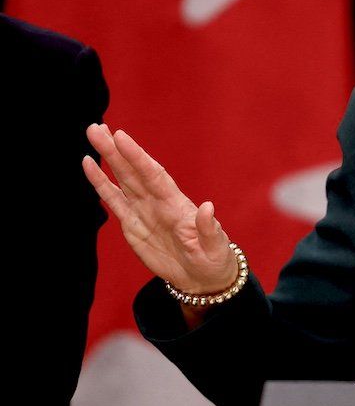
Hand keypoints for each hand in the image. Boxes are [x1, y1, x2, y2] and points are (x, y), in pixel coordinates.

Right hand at [82, 123, 235, 294]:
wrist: (202, 277)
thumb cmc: (213, 260)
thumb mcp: (215, 247)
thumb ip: (208, 228)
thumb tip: (207, 207)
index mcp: (177, 205)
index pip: (153, 176)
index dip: (137, 157)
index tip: (121, 137)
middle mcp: (158, 202)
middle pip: (134, 171)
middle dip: (115, 150)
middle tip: (96, 128)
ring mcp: (144, 210)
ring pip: (122, 179)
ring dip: (108, 158)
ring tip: (93, 134)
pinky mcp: (132, 223)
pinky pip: (114, 199)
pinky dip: (101, 182)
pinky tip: (89, 165)